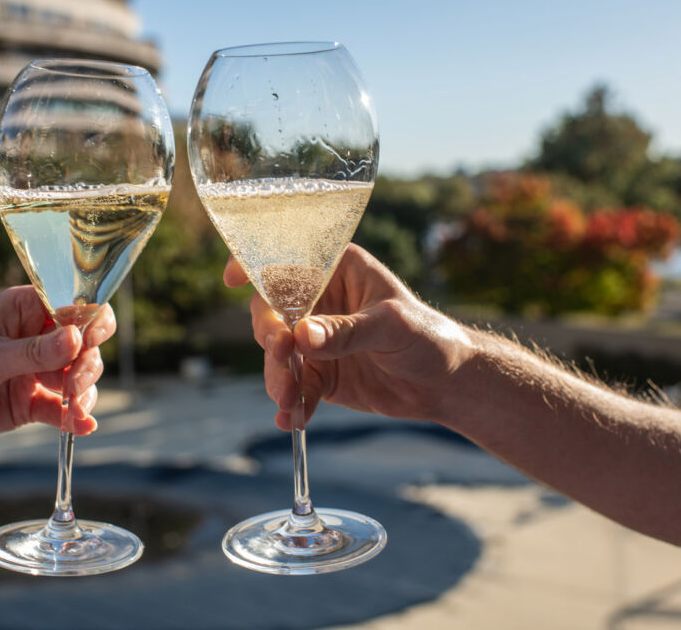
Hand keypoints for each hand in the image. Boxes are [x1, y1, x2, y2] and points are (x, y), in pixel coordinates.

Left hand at [0, 286, 114, 451]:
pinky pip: (63, 408)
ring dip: (84, 391)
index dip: (87, 321)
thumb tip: (76, 338)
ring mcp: (35, 371)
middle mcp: (35, 337)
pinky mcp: (31, 402)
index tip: (88, 341)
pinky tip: (83, 426)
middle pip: (84, 343)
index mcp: (23, 309)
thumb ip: (32, 352)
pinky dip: (75, 417)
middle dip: (86, 362)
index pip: (70, 305)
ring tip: (74, 406)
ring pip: (79, 376)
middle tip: (74, 383)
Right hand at [224, 244, 473, 429]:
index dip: (255, 263)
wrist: (447, 385)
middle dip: (270, 336)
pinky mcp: (319, 375)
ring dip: (277, 377)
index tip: (233, 278)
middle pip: (272, 312)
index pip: (289, 259)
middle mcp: (320, 301)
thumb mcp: (391, 326)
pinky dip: (291, 405)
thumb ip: (346, 331)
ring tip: (288, 402)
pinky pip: (295, 387)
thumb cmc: (429, 337)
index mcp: (338, 269)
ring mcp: (316, 340)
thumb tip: (302, 336)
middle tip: (280, 355)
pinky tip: (291, 422)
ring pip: (278, 355)